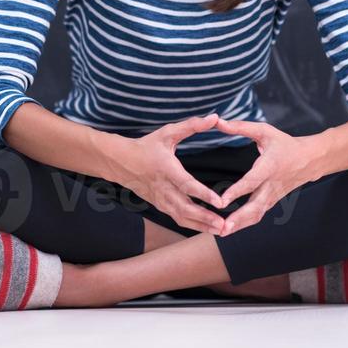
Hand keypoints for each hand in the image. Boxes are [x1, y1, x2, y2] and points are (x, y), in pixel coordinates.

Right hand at [119, 113, 226, 233]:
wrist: (122, 162)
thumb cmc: (147, 145)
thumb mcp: (168, 132)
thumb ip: (192, 125)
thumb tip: (215, 117)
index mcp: (166, 169)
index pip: (186, 185)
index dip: (203, 194)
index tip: (219, 202)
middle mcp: (163, 188)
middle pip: (186, 208)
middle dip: (206, 218)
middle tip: (225, 224)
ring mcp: (161, 200)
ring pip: (183, 218)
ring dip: (202, 226)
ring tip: (222, 230)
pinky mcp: (161, 206)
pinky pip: (179, 219)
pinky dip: (194, 226)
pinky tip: (210, 228)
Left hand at [214, 116, 319, 235]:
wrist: (310, 159)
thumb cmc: (285, 144)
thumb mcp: (264, 131)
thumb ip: (240, 127)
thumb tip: (218, 121)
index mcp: (269, 166)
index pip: (251, 181)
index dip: (237, 191)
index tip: (222, 201)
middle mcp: (272, 185)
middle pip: (255, 206)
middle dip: (239, 219)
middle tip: (222, 228)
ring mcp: (273, 196)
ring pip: (257, 214)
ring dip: (240, 225)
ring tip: (222, 233)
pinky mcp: (273, 201)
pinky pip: (259, 215)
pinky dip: (245, 223)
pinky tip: (230, 229)